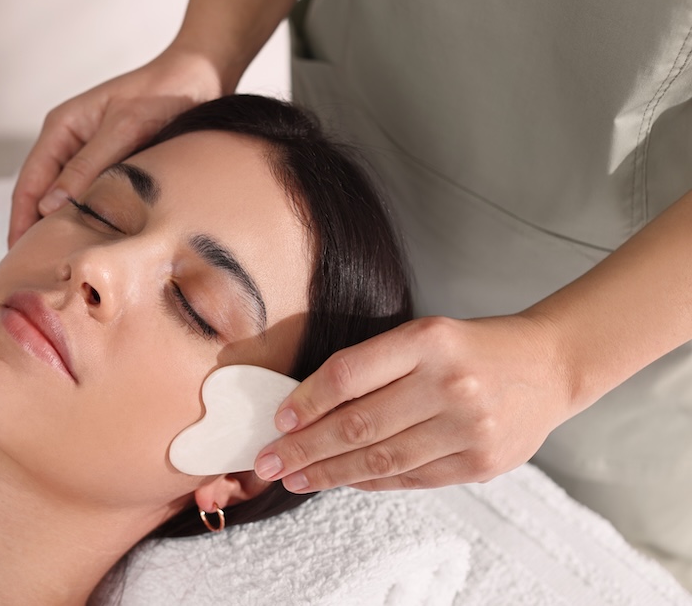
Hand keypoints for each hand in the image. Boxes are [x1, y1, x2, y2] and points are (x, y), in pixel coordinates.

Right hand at [8, 49, 224, 245]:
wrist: (199, 77)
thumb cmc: (163, 94)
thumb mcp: (125, 128)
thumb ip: (88, 166)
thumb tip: (50, 207)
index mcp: (61, 127)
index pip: (28, 183)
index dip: (20, 222)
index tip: (19, 257)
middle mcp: (68, 142)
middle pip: (40, 196)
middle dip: (35, 232)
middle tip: (37, 273)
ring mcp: (88, 154)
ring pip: (65, 200)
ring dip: (61, 229)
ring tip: (61, 266)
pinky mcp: (110, 165)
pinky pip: (90, 198)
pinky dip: (87, 221)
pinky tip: (92, 245)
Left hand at [253, 313, 577, 491]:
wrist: (548, 365)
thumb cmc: (472, 348)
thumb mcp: (424, 336)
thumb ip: (373, 367)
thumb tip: (307, 409)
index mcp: (427, 340)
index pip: (349, 374)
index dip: (306, 401)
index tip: (279, 420)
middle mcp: (449, 383)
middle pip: (357, 424)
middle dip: (304, 448)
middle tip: (269, 461)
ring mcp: (468, 428)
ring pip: (380, 459)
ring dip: (329, 473)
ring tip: (296, 478)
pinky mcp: (480, 463)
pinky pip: (410, 478)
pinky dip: (370, 481)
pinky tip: (342, 480)